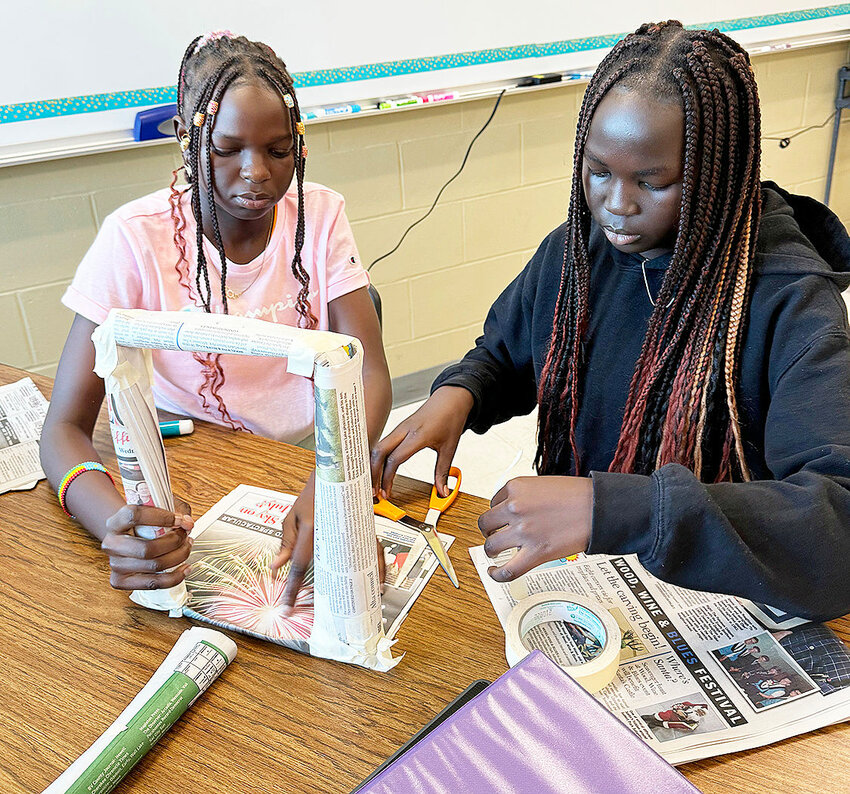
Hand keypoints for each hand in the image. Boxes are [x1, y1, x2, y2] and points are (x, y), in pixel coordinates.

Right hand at [100, 499, 193, 589]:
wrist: (128, 538)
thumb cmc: (144, 524)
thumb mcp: (158, 509)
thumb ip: (175, 511)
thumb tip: (188, 523)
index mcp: (115, 522)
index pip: (133, 516)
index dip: (161, 517)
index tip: (180, 520)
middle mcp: (112, 544)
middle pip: (147, 548)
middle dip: (174, 541)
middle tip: (185, 535)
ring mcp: (115, 565)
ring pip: (154, 565)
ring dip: (179, 556)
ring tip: (186, 547)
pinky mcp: (121, 581)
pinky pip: (153, 583)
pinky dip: (174, 577)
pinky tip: (184, 568)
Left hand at [270, 472, 387, 614]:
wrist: (336, 471)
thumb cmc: (313, 493)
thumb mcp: (292, 516)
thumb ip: (286, 543)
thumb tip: (277, 567)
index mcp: (312, 529)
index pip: (298, 565)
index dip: (291, 588)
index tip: (286, 608)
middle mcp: (335, 532)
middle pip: (335, 571)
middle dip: (332, 594)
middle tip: (330, 613)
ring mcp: (353, 531)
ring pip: (361, 562)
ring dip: (365, 583)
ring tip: (366, 602)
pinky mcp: (365, 529)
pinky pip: (374, 552)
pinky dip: (379, 568)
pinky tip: (380, 582)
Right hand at [371, 386, 472, 498]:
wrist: (450, 398)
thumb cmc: (450, 418)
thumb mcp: (450, 448)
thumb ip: (443, 471)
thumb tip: (442, 491)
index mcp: (417, 435)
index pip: (395, 458)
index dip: (387, 477)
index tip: (387, 492)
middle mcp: (404, 430)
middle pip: (379, 452)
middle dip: (373, 473)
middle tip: (374, 491)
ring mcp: (399, 428)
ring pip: (378, 447)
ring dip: (373, 465)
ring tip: (374, 483)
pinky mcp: (398, 428)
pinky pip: (383, 443)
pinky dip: (377, 458)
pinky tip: (378, 469)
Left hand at [478, 476, 592, 581]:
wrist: (599, 508)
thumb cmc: (577, 495)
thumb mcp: (543, 484)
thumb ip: (524, 496)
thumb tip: (512, 510)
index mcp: (516, 487)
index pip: (493, 502)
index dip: (498, 512)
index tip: (503, 518)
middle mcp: (515, 507)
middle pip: (486, 523)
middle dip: (490, 531)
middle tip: (496, 534)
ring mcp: (523, 531)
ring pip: (491, 546)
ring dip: (491, 550)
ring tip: (496, 552)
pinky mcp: (535, 553)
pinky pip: (507, 570)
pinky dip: (496, 574)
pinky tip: (494, 572)